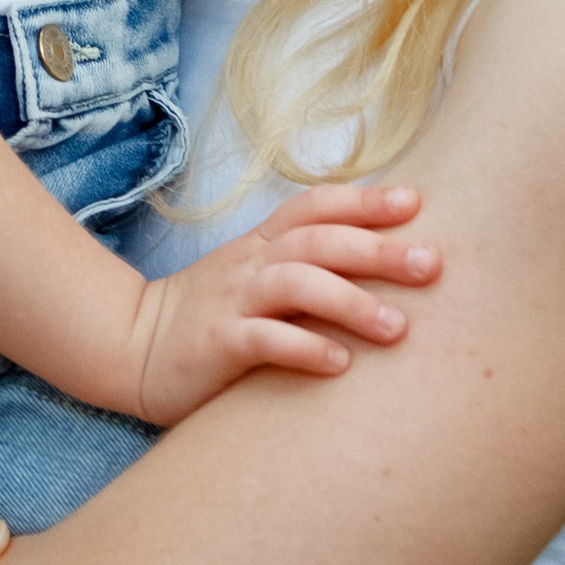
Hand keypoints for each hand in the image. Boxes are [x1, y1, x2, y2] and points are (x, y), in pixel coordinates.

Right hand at [126, 180, 437, 424]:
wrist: (131, 347)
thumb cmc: (212, 316)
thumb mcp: (256, 277)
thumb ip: (307, 267)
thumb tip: (385, 264)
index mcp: (263, 244)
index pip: (316, 206)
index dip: (365, 200)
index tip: (418, 202)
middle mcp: (251, 264)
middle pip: (319, 241)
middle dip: (378, 249)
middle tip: (433, 265)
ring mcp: (232, 301)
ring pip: (295, 286)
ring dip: (350, 302)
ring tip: (398, 327)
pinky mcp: (216, 345)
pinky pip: (263, 340)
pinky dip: (304, 349)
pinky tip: (341, 365)